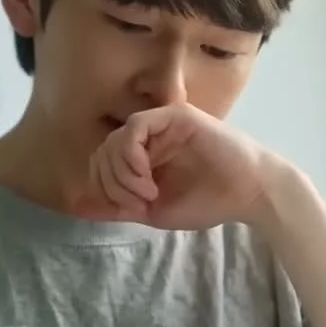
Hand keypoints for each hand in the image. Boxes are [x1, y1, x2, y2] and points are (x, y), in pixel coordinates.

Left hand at [84, 102, 273, 229]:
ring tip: (147, 191)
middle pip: (103, 151)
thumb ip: (117, 206)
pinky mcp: (175, 116)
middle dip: (112, 183)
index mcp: (143, 154)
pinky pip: (135, 126)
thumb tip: (76, 207)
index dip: (104, 187)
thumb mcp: (154, 210)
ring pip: (115, 139)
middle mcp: (149, 135)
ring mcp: (162, 123)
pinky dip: (132, 154)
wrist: (249, 194)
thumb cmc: (209, 202)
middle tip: (139, 201)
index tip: (129, 207)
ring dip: (123, 172)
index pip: (101, 162)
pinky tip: (147, 174)